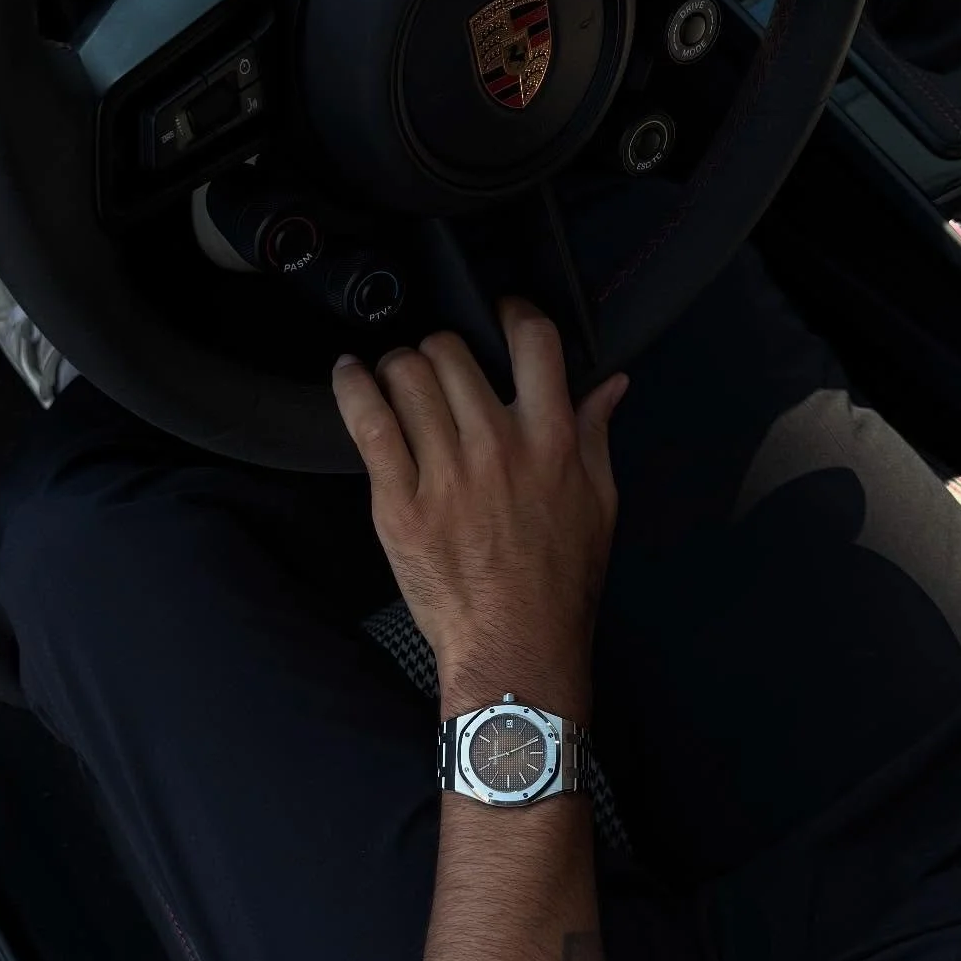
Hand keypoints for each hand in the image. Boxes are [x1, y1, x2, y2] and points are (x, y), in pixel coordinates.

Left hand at [332, 301, 627, 720]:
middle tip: (437, 368)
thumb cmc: (559, 584)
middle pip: (453, 351)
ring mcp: (445, 473)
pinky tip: (349, 375)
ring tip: (396, 379)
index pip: (534, 342)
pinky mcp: (399, 503)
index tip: (499, 312)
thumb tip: (610, 384)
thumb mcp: (599, 504)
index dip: (512, 312)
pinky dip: (352, 388)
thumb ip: (597, 434)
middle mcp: (497, 446)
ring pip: (408, 376)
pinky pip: (368, 423)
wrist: (516, 648)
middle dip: (440, 349)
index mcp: (552, 441)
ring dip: (399, 367)